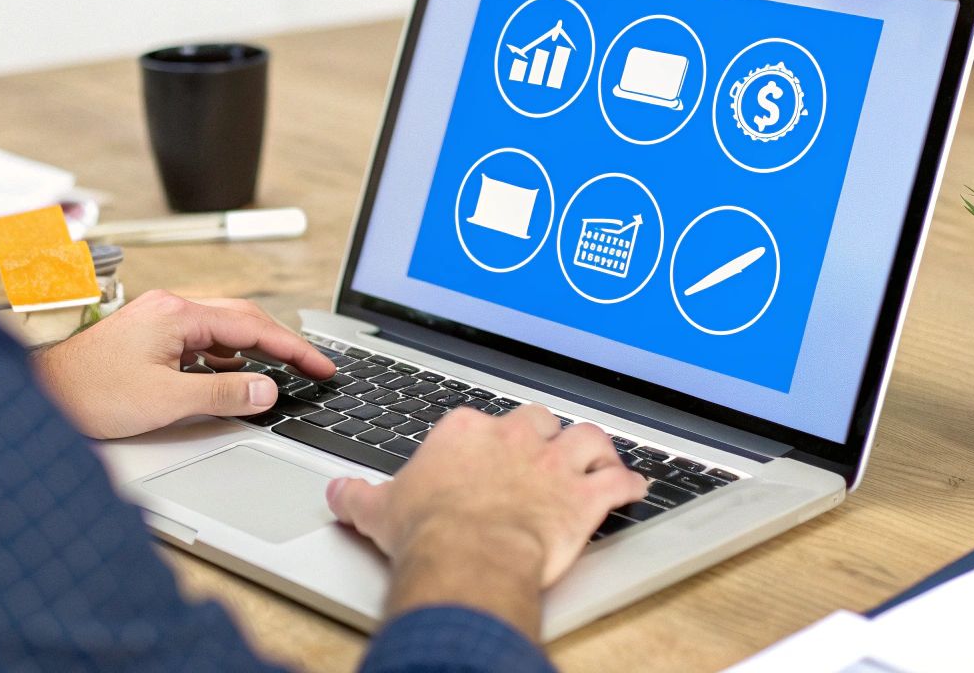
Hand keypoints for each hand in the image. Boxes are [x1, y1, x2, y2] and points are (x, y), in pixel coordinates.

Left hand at [31, 290, 334, 438]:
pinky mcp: (149, 336)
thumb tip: (266, 391)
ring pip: (222, 328)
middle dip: (282, 343)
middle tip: (313, 367)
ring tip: (283, 370)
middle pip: (243, 319)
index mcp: (177, 315)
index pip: (252, 327)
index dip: (293, 348)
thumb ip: (221, 394)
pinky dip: (226, 355)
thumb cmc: (89, 392)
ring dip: (255, 348)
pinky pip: (201, 339)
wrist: (40, 392)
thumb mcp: (165, 399)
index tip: (321, 365)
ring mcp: (158, 320)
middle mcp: (169, 309)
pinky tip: (231, 372)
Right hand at [326, 404, 645, 637]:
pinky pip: (618, 482)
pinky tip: (635, 488)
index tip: (488, 451)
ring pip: (586, 437)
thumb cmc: (426, 531)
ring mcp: (553, 464)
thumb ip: (357, 496)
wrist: (465, 555)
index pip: (481, 420)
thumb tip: (338, 491)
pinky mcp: (584, 497)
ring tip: (598, 455)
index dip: (489, 437)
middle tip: (543, 449)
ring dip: (595, 447)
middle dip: (543, 432)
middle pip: (537, 419)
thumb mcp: (377, 510)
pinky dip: (630, 485)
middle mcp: (513, 438)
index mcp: (465, 432)